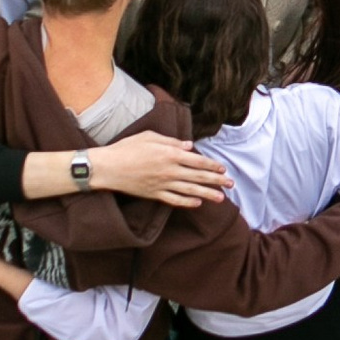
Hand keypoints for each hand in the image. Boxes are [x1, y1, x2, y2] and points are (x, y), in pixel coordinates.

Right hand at [96, 129, 232, 207]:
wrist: (108, 167)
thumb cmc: (127, 148)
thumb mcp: (150, 136)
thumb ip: (172, 142)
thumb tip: (190, 146)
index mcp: (170, 154)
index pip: (198, 161)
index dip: (212, 165)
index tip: (223, 168)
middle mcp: (170, 171)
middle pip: (198, 177)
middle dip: (217, 181)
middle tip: (231, 184)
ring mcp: (163, 184)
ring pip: (190, 191)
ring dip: (208, 194)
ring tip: (221, 198)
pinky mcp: (154, 194)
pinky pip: (175, 200)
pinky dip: (187, 202)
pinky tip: (197, 203)